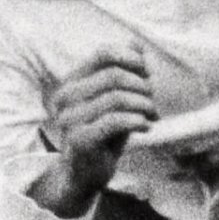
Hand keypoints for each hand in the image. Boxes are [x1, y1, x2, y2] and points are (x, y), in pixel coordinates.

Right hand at [33, 45, 156, 216]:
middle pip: (114, 75)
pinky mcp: (80, 140)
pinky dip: (137, 121)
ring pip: (117, 97)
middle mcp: (65, 97)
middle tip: (153, 103)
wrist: (84, 174)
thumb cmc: (102, 134)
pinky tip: (146, 127)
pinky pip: (115, 121)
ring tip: (152, 116)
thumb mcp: (114, 100)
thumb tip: (138, 45)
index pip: (103, 53)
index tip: (147, 74)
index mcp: (71, 82)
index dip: (131, 58)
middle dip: (142, 87)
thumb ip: (124, 73)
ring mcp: (70, 119)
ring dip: (144, 105)